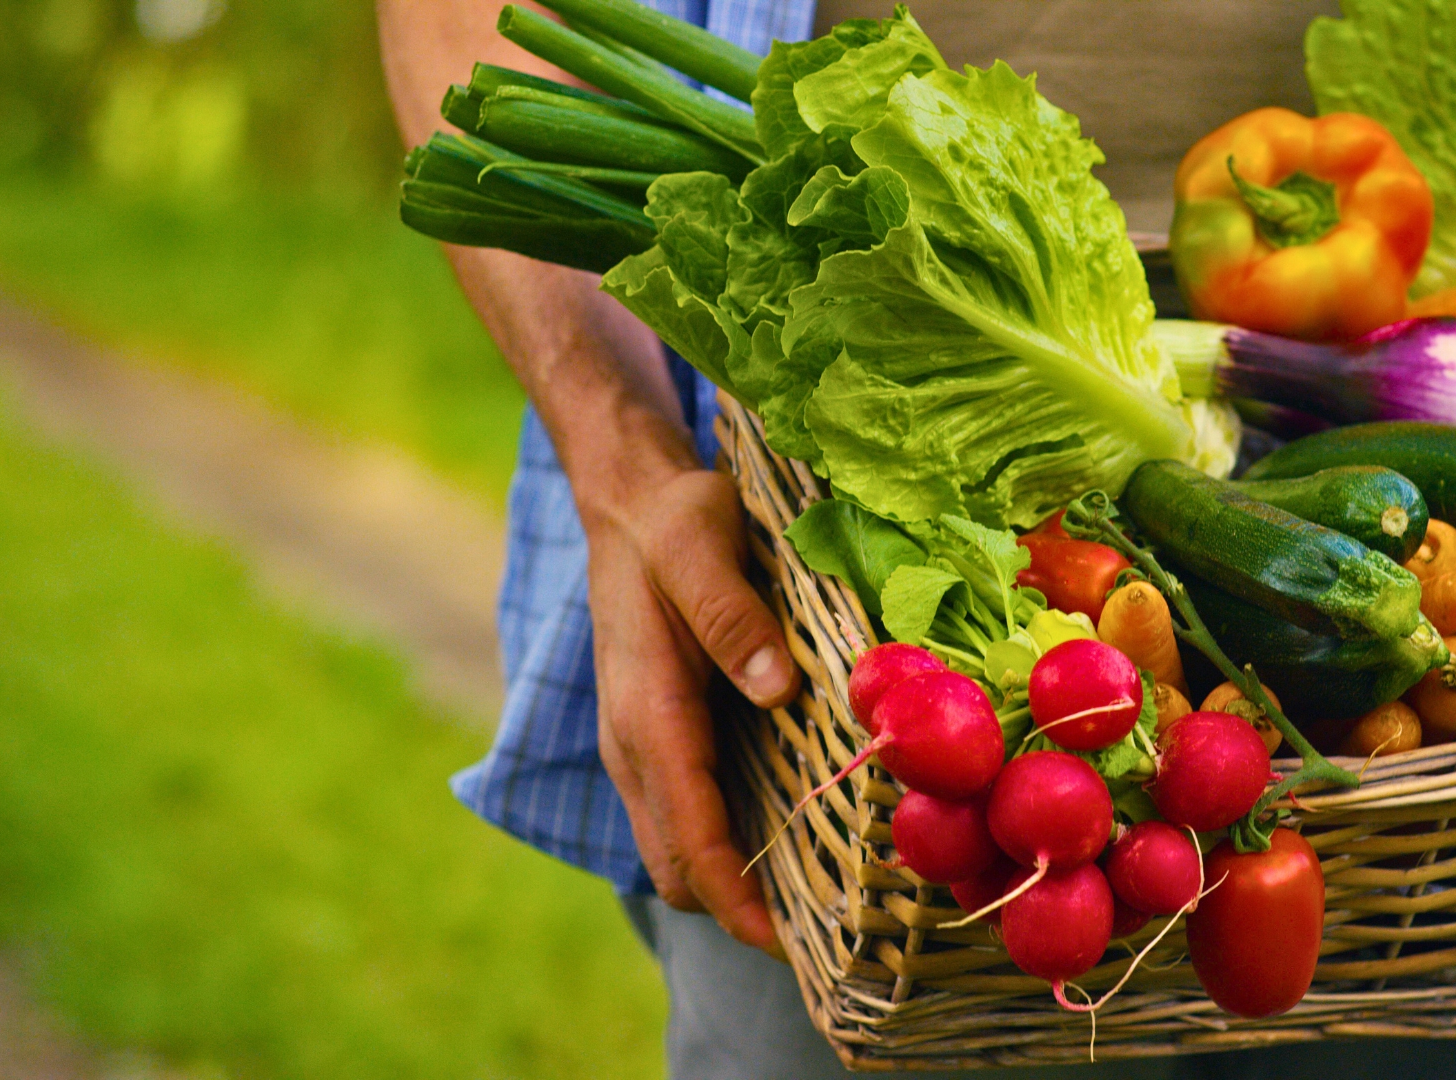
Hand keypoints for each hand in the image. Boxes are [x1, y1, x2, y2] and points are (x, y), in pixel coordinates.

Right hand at [586, 465, 799, 953]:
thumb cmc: (672, 520)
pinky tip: (789, 841)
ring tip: (817, 905)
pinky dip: (725, 848)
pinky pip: (685, 817)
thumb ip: (730, 614)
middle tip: (826, 935)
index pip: (688, 835)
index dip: (735, 900)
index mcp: (646, 712)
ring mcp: (639, 748)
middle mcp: (633, 745)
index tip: (789, 946)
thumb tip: (775, 689)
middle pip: (677, 866)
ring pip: (676, 850)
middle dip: (738, 912)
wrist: (628, 502)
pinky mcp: (656, 740)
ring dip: (731, 886)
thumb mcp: (700, 544)